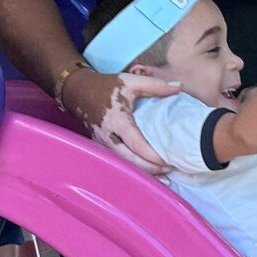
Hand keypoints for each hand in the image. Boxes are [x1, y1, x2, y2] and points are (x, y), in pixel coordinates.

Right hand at [58, 64, 175, 170]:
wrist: (78, 91)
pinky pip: (119, 162)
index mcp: (117, 120)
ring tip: (163, 174)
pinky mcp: (101, 147)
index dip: (152, 155)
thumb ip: (155, 85)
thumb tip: (178, 86)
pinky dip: (134, 168)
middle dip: (151, 169)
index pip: (135, 144)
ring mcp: (102, 144)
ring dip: (143, 172)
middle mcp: (108, 136)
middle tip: (170, 169)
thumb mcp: (130, 81)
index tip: (168, 160)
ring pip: (124, 165)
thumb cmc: (106, 86)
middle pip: (130, 161)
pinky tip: (147, 171)